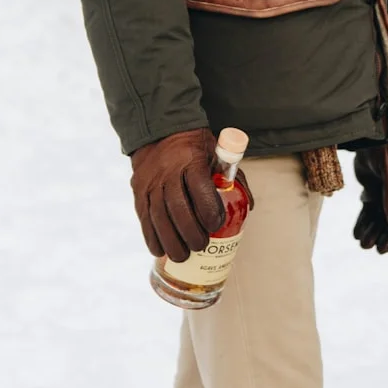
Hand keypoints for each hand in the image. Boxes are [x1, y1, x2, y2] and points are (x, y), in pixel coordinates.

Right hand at [129, 129, 250, 261]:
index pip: (200, 190)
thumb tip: (248, 207)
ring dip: (170, 240)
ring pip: (158, 216)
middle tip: (200, 246)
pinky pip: (143, 217)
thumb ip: (233, 179)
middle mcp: (168, 171)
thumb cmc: (196, 149)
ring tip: (182, 256)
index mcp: (191, 161)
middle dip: (190, 232)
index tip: (216, 226)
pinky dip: (151, 237)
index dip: (209, 212)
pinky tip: (159, 250)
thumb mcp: (217, 155)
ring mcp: (150, 181)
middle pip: (178, 208)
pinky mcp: (138, 190)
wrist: (160, 132)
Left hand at [353, 140, 387, 253]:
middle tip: (380, 250)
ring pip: (381, 217)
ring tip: (364, 244)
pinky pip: (369, 211)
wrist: (368, 134)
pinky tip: (357, 234)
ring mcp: (387, 192)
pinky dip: (364, 222)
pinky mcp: (373, 189)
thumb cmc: (387, 149)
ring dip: (374, 231)